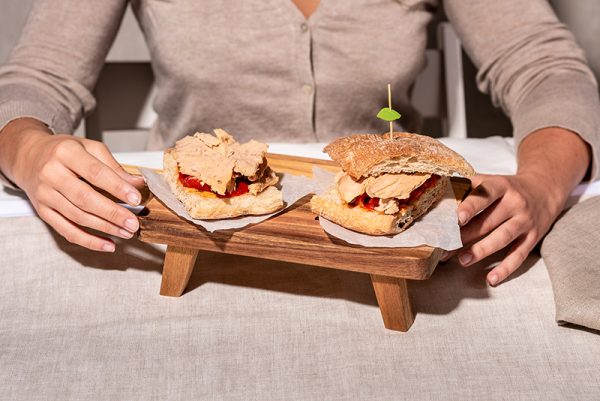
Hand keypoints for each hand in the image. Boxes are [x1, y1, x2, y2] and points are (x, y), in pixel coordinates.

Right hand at [0, 118, 144, 251]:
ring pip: (77, 216)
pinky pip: (66, 230)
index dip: (117, 187)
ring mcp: (45, 194)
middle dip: (112, 213)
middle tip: (133, 222)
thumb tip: (137, 183)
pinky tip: (107, 244)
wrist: (28, 156)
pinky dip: (88, 240)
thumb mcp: (89, 148)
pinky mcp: (42, 211)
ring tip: (127, 232)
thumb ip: (113, 166)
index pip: (95, 172)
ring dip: (105, 228)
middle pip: (84, 198)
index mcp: (66, 153)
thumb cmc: (64, 151)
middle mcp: (52, 174)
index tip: (135, 198)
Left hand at [454, 172, 563, 285]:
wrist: (545, 189)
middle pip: (489, 221)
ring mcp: (525, 221)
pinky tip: (491, 278)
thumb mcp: (491, 180)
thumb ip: (468, 185)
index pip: (485, 194)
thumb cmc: (507, 188)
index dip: (471, 206)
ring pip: (502, 238)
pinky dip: (505, 268)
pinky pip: (518, 255)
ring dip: (481, 250)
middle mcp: (515, 203)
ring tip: (463, 260)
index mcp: (501, 185)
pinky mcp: (532, 237)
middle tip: (446, 246)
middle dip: (466, 235)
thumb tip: (438, 194)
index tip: (457, 218)